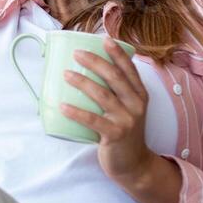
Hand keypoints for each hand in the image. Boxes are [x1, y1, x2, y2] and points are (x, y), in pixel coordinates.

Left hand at [61, 39, 157, 193]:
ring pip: (103, 96)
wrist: (134, 164)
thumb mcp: (128, 109)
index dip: (118, 53)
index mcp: (140, 95)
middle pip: (115, 78)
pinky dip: (76, 112)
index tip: (104, 39)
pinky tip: (62, 106)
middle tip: (76, 53)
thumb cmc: (124, 132)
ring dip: (83, 83)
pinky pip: (93, 120)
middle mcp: (136, 104)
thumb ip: (117, 93)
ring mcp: (127, 120)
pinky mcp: (115, 135)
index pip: (129, 69)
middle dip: (96, 62)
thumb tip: (89, 72)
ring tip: (65, 74)